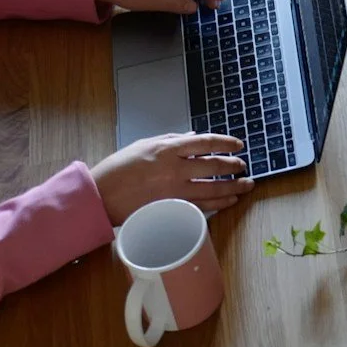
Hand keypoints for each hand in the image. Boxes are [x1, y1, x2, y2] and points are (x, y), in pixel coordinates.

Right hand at [92, 132, 250, 221]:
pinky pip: (201, 206)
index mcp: (167, 149)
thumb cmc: (119, 168)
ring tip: (246, 185)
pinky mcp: (172, 209)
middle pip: (214, 166)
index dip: (226, 143)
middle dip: (233, 166)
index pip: (206, 143)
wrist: (100, 196)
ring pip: (212, 188)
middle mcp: (174, 169)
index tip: (239, 145)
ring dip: (233, 186)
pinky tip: (229, 200)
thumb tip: (194, 137)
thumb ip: (171, 140)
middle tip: (243, 166)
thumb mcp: (144, 145)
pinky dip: (218, 203)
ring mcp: (174, 191)